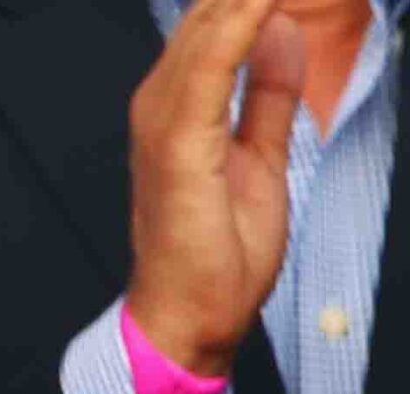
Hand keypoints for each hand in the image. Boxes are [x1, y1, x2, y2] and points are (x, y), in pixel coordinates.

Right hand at [123, 0, 305, 377]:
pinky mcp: (178, 147)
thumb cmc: (214, 254)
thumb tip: (280, 32)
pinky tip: (264, 2)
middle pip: (206, 17)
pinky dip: (238, 30)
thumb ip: (266, 91)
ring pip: (206, 32)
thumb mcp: (260, 154)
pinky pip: (210, 71)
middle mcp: (160, 110)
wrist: (190, 316)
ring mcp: (163, 127)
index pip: (213, 26)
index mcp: (177, 111)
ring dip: (243, 1)